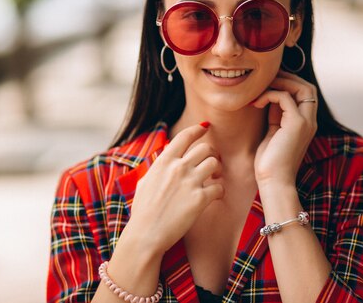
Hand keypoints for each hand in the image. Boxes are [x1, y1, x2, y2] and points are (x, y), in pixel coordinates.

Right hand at [125, 123, 223, 254]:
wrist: (146, 234)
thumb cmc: (143, 211)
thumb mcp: (144, 183)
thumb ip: (157, 170)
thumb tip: (162, 163)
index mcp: (164, 162)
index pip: (185, 136)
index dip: (198, 129)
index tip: (205, 127)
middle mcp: (178, 168)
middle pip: (205, 148)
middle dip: (212, 153)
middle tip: (212, 162)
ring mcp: (190, 182)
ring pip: (214, 163)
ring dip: (217, 170)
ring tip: (214, 178)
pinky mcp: (200, 199)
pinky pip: (219, 187)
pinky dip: (220, 190)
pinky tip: (215, 195)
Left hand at [251, 71, 317, 186]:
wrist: (274, 181)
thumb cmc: (270, 161)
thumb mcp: (273, 132)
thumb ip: (276, 115)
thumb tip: (269, 98)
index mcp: (306, 123)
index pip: (305, 93)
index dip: (289, 83)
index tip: (269, 83)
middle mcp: (310, 121)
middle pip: (307, 87)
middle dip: (287, 79)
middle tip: (266, 81)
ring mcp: (306, 122)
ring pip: (301, 87)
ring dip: (280, 83)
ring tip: (261, 89)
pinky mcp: (297, 124)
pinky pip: (285, 97)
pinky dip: (270, 95)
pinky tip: (256, 103)